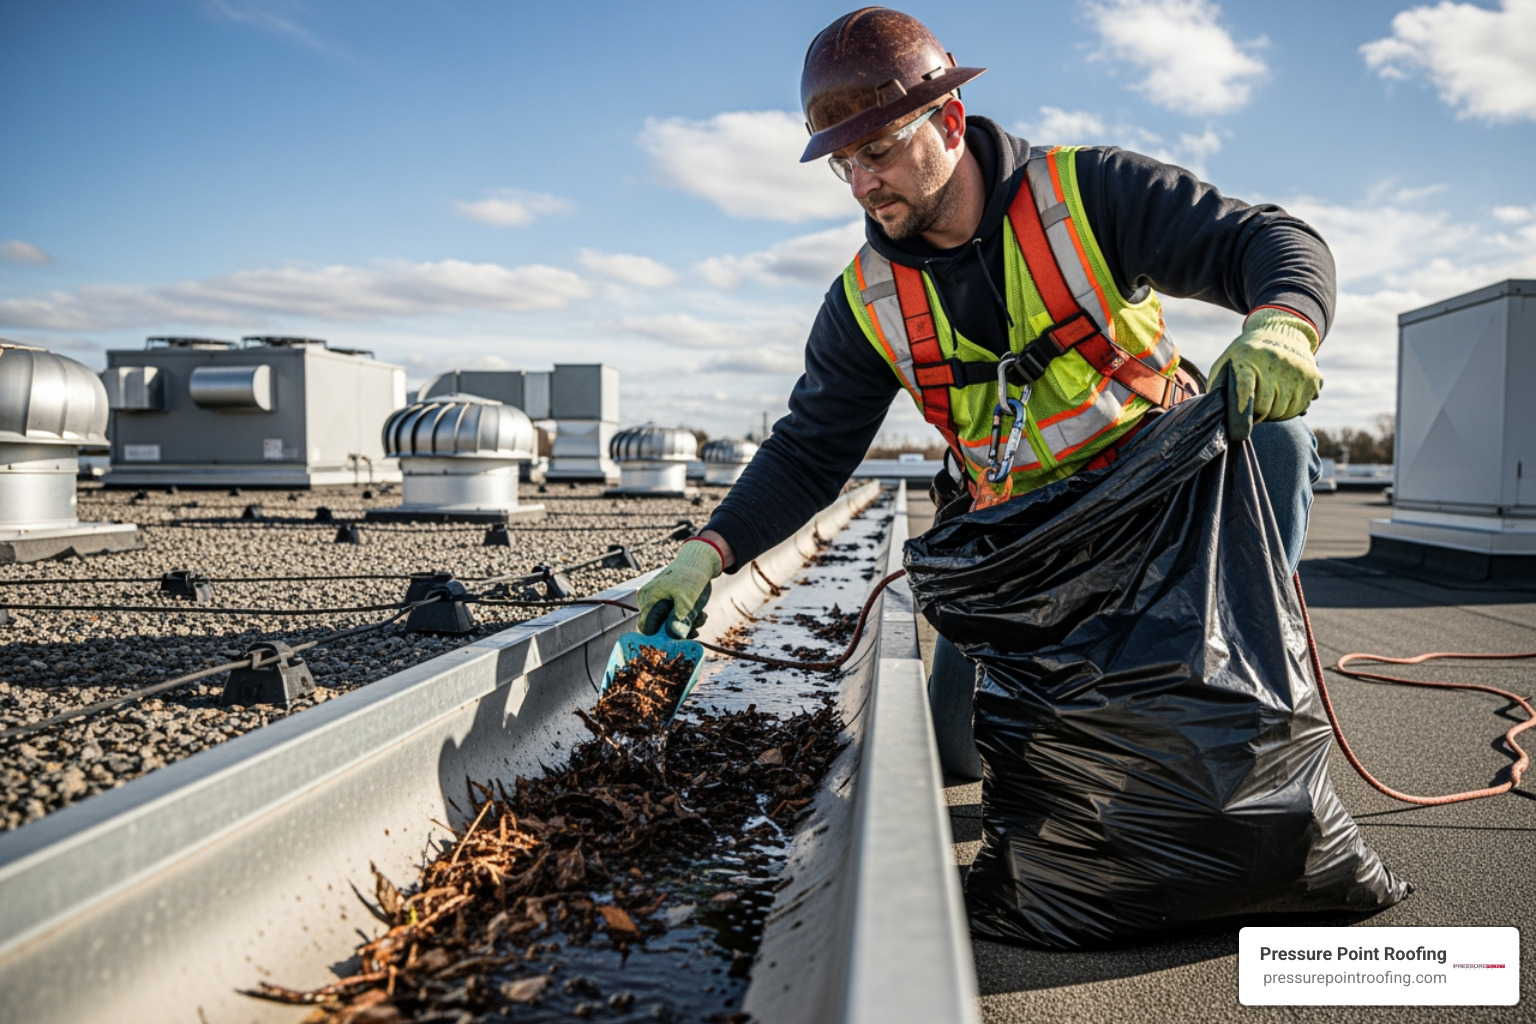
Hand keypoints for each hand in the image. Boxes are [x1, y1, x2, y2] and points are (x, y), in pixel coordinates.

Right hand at [636, 539, 722, 638]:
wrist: (698, 562)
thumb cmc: (690, 577)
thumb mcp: (687, 599)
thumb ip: (679, 619)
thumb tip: (674, 636)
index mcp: (648, 599)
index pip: (647, 628)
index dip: (662, 636)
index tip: (680, 637)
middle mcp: (649, 602)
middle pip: (660, 628)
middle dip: (679, 631)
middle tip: (696, 628)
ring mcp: (659, 602)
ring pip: (670, 625)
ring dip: (687, 625)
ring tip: (702, 617)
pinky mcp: (669, 604)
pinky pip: (676, 618)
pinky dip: (688, 619)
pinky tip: (701, 614)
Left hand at [1208, 308, 1321, 442]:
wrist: (1280, 330)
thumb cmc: (1246, 354)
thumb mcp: (1227, 361)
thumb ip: (1219, 385)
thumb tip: (1217, 413)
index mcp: (1248, 358)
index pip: (1245, 388)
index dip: (1243, 410)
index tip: (1241, 430)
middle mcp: (1275, 363)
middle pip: (1266, 407)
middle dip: (1258, 415)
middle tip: (1255, 411)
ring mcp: (1296, 370)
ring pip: (1285, 411)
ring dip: (1276, 414)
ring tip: (1270, 403)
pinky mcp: (1312, 377)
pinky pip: (1302, 407)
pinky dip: (1293, 409)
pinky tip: (1286, 398)